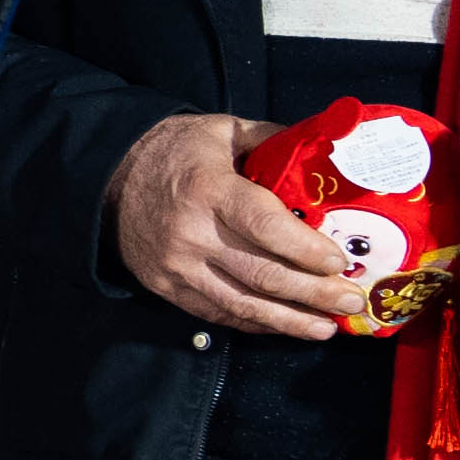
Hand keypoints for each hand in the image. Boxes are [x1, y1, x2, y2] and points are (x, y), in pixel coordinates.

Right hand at [107, 113, 374, 340]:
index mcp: (210, 189)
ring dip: (290, 320)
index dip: (305, 249)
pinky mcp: (167, 287)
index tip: (339, 262)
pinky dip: (256, 323)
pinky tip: (285, 326)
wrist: (107, 178)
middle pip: (262, 273)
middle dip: (315, 293)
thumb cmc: (173, 152)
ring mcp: (177, 266)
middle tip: (352, 302)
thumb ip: (271, 139)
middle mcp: (192, 233)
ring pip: (243, 303)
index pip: (265, 226)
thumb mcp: (220, 131)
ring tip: (327, 328)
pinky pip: (218, 313)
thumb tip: (324, 149)